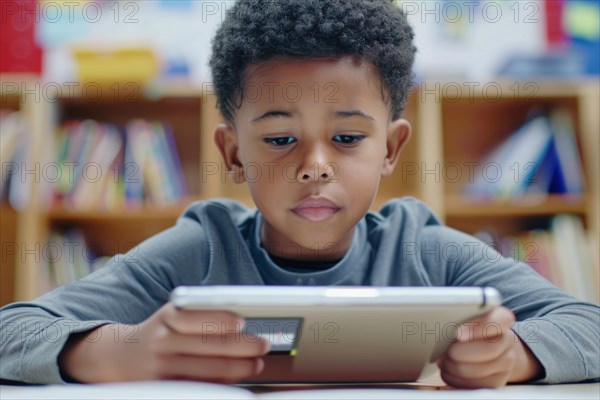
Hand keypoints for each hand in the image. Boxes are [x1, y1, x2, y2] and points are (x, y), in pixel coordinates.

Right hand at [59, 303, 269, 382]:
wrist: (119, 357)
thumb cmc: (160, 332)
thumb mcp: (173, 316)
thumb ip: (201, 316)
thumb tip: (243, 324)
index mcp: (167, 317)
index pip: (196, 317)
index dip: (220, 320)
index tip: (242, 322)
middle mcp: (161, 342)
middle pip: (207, 346)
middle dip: (241, 347)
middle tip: (263, 345)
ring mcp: (161, 369)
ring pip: (207, 371)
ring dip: (238, 368)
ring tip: (256, 364)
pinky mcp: (162, 390)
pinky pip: (198, 389)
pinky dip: (221, 385)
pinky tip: (237, 380)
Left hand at [436, 306, 542, 387]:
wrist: (486, 346)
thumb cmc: (468, 328)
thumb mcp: (466, 316)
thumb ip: (459, 316)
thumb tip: (438, 322)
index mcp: (502, 319)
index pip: (500, 320)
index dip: (478, 327)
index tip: (458, 333)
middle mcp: (507, 341)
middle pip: (487, 350)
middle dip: (459, 352)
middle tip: (447, 351)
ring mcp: (506, 363)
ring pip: (477, 371)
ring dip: (453, 367)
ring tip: (445, 360)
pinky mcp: (497, 381)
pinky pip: (473, 386)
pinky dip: (455, 379)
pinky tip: (449, 371)